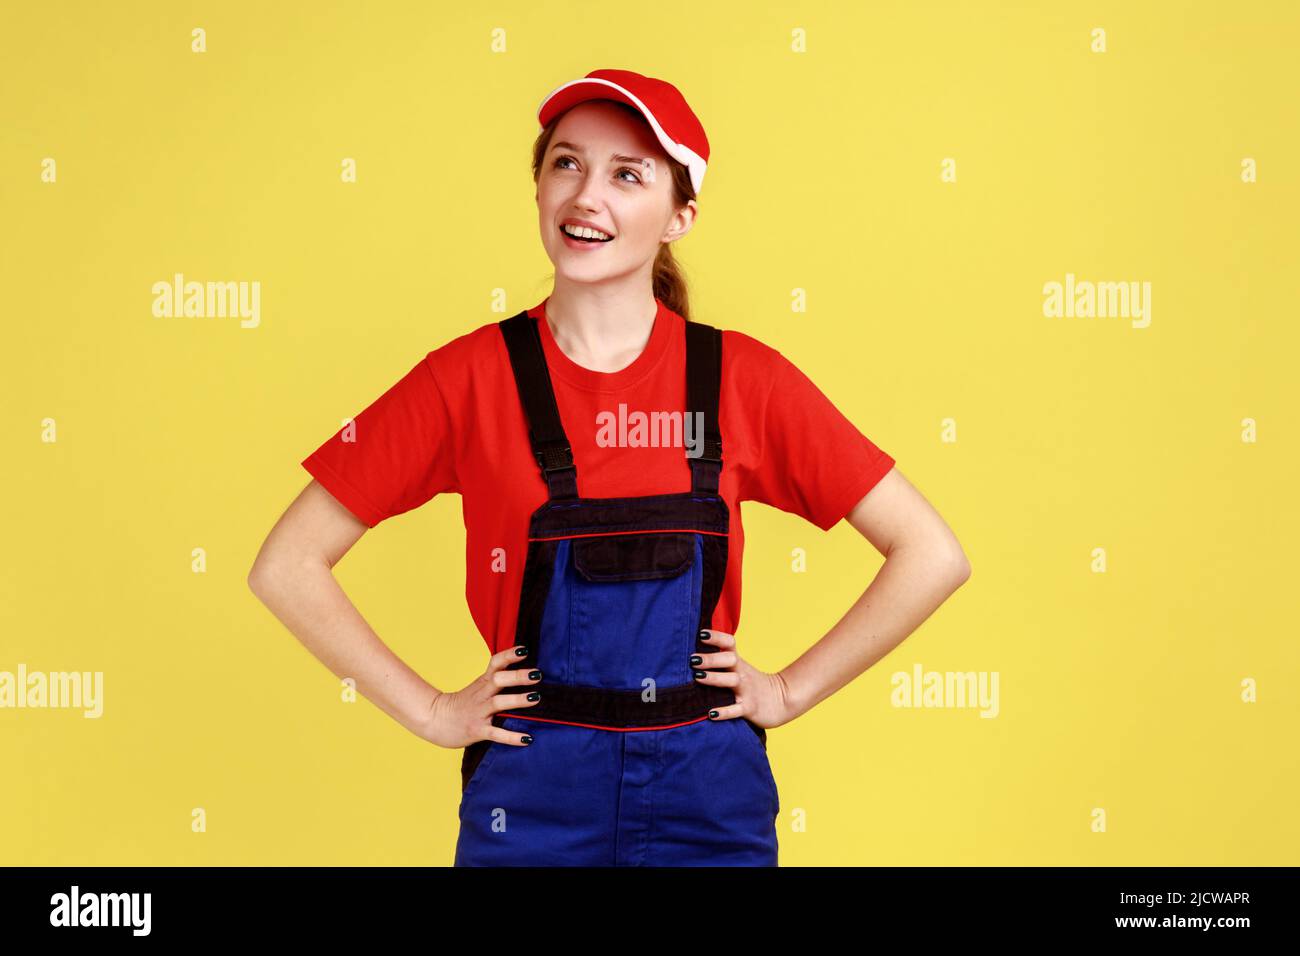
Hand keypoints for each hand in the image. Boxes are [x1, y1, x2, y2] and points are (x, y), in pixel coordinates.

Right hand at [418, 645, 542, 748]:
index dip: (509, 656)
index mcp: (482, 682)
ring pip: (498, 703)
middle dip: (517, 676)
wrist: (434, 720)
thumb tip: (524, 671)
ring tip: (536, 698)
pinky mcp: (477, 731)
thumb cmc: (463, 703)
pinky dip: (512, 737)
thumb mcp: (478, 687)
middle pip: (498, 680)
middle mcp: (481, 695)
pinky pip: (496, 734)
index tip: (524, 650)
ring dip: (517, 700)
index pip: (495, 663)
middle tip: (537, 674)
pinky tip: (528, 738)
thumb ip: (496, 679)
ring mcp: (478, 713)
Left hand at [692, 629, 795, 729]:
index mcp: (739, 663)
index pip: (729, 644)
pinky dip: (724, 712)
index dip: (717, 637)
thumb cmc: (753, 684)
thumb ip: (722, 661)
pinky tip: (711, 714)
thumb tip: (694, 654)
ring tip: (698, 677)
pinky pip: (736, 710)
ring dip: (714, 678)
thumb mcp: (740, 668)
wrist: (783, 701)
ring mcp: (747, 690)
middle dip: (711, 658)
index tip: (702, 634)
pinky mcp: (750, 708)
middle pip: (729, 660)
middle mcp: (742, 674)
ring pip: (732, 681)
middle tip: (693, 659)